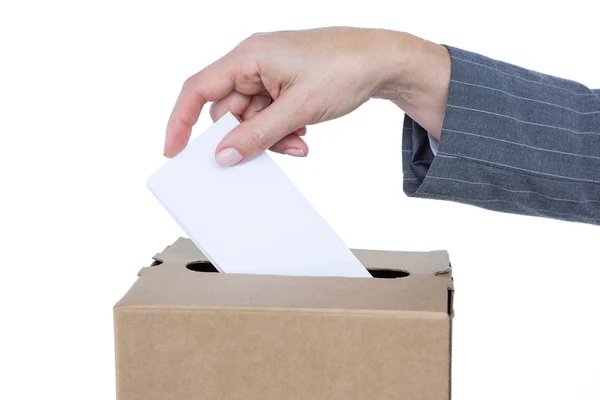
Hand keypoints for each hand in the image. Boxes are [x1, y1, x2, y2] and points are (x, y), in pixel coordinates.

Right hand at [164, 27, 449, 165]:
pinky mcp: (283, 85)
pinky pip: (268, 115)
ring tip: (297, 143)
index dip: (180, 120)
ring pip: (250, 117)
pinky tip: (302, 136)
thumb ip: (257, 134)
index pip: (198, 88)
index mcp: (249, 56)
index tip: (174, 151)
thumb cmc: (344, 68)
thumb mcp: (297, 109)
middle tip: (269, 152)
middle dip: (245, 137)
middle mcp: (253, 62)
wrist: (383, 61)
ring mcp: (269, 74)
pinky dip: (280, 131)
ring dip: (269, 138)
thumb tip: (224, 154)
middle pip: (226, 109)